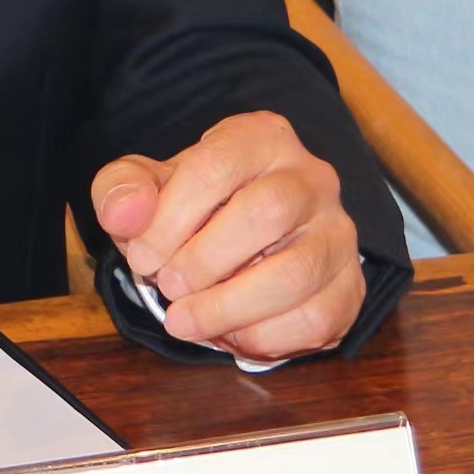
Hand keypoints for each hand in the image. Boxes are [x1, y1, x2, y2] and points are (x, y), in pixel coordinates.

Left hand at [91, 111, 364, 363]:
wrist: (236, 236)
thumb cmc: (190, 204)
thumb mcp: (145, 185)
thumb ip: (123, 189)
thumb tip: (124, 214)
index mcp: (259, 136)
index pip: (216, 166)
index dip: (171, 218)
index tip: (141, 257)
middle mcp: (310, 177)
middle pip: (264, 214)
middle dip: (204, 260)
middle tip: (167, 288)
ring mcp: (337, 232)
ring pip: (296, 272)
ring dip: (230, 306)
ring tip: (185, 321)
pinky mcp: (350, 285)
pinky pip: (317, 318)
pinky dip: (265, 336)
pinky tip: (229, 334)